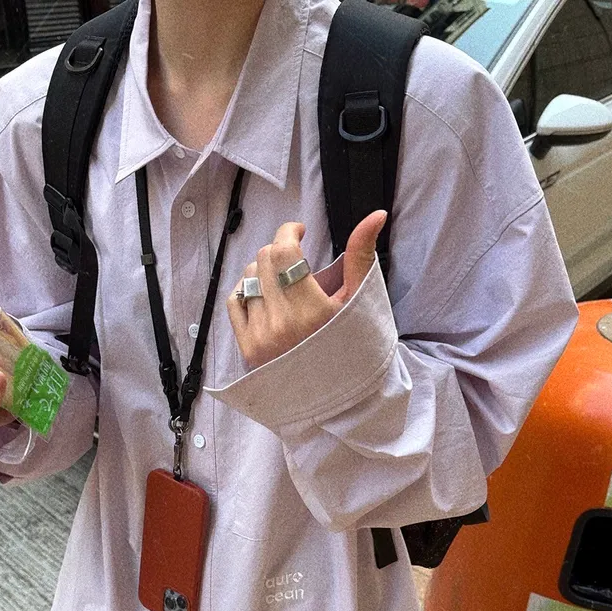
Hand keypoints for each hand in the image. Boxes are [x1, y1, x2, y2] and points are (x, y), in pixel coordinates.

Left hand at [227, 209, 387, 368]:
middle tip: (295, 263)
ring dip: (264, 271)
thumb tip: (376, 214)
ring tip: (283, 284)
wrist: (335, 394)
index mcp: (310, 310)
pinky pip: (235, 301)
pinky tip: (264, 296)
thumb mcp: (359, 302)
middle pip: (265, 259)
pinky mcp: (247, 348)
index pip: (283, 251)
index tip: (299, 233)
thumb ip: (361, 256)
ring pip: (249, 277)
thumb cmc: (352, 345)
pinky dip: (246, 291)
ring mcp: (260, 336)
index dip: (289, 232)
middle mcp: (281, 322)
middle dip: (280, 252)